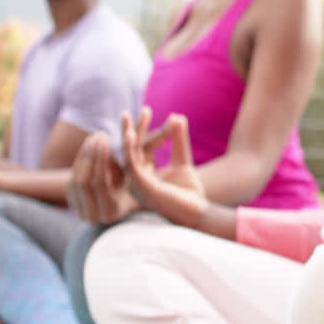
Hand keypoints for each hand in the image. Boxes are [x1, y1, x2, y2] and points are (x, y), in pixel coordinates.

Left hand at [66, 132, 138, 224]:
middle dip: (90, 155)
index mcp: (109, 212)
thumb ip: (123, 162)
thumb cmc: (137, 186)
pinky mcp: (72, 201)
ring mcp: (79, 210)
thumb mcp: (133, 176)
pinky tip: (89, 145)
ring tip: (95, 136)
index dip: (100, 161)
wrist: (125, 201)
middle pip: (84, 181)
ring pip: (75, 179)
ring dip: (84, 155)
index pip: (99, 183)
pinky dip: (80, 160)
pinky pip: (72, 178)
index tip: (105, 141)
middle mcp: (92, 215)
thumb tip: (111, 139)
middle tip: (99, 135)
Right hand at [121, 108, 207, 227]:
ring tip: (126, 118)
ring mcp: (137, 184)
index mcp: (145, 174)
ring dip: (127, 136)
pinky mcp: (141, 187)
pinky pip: (132, 164)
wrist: (198, 213)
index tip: (146, 110)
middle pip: (130, 150)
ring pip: (128, 155)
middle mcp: (137, 179)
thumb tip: (178, 116)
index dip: (141, 129)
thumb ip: (179, 141)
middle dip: (129, 129)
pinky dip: (129, 148)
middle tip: (127, 111)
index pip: (139, 148)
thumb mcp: (183, 161)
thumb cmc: (190, 193)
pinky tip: (129, 134)